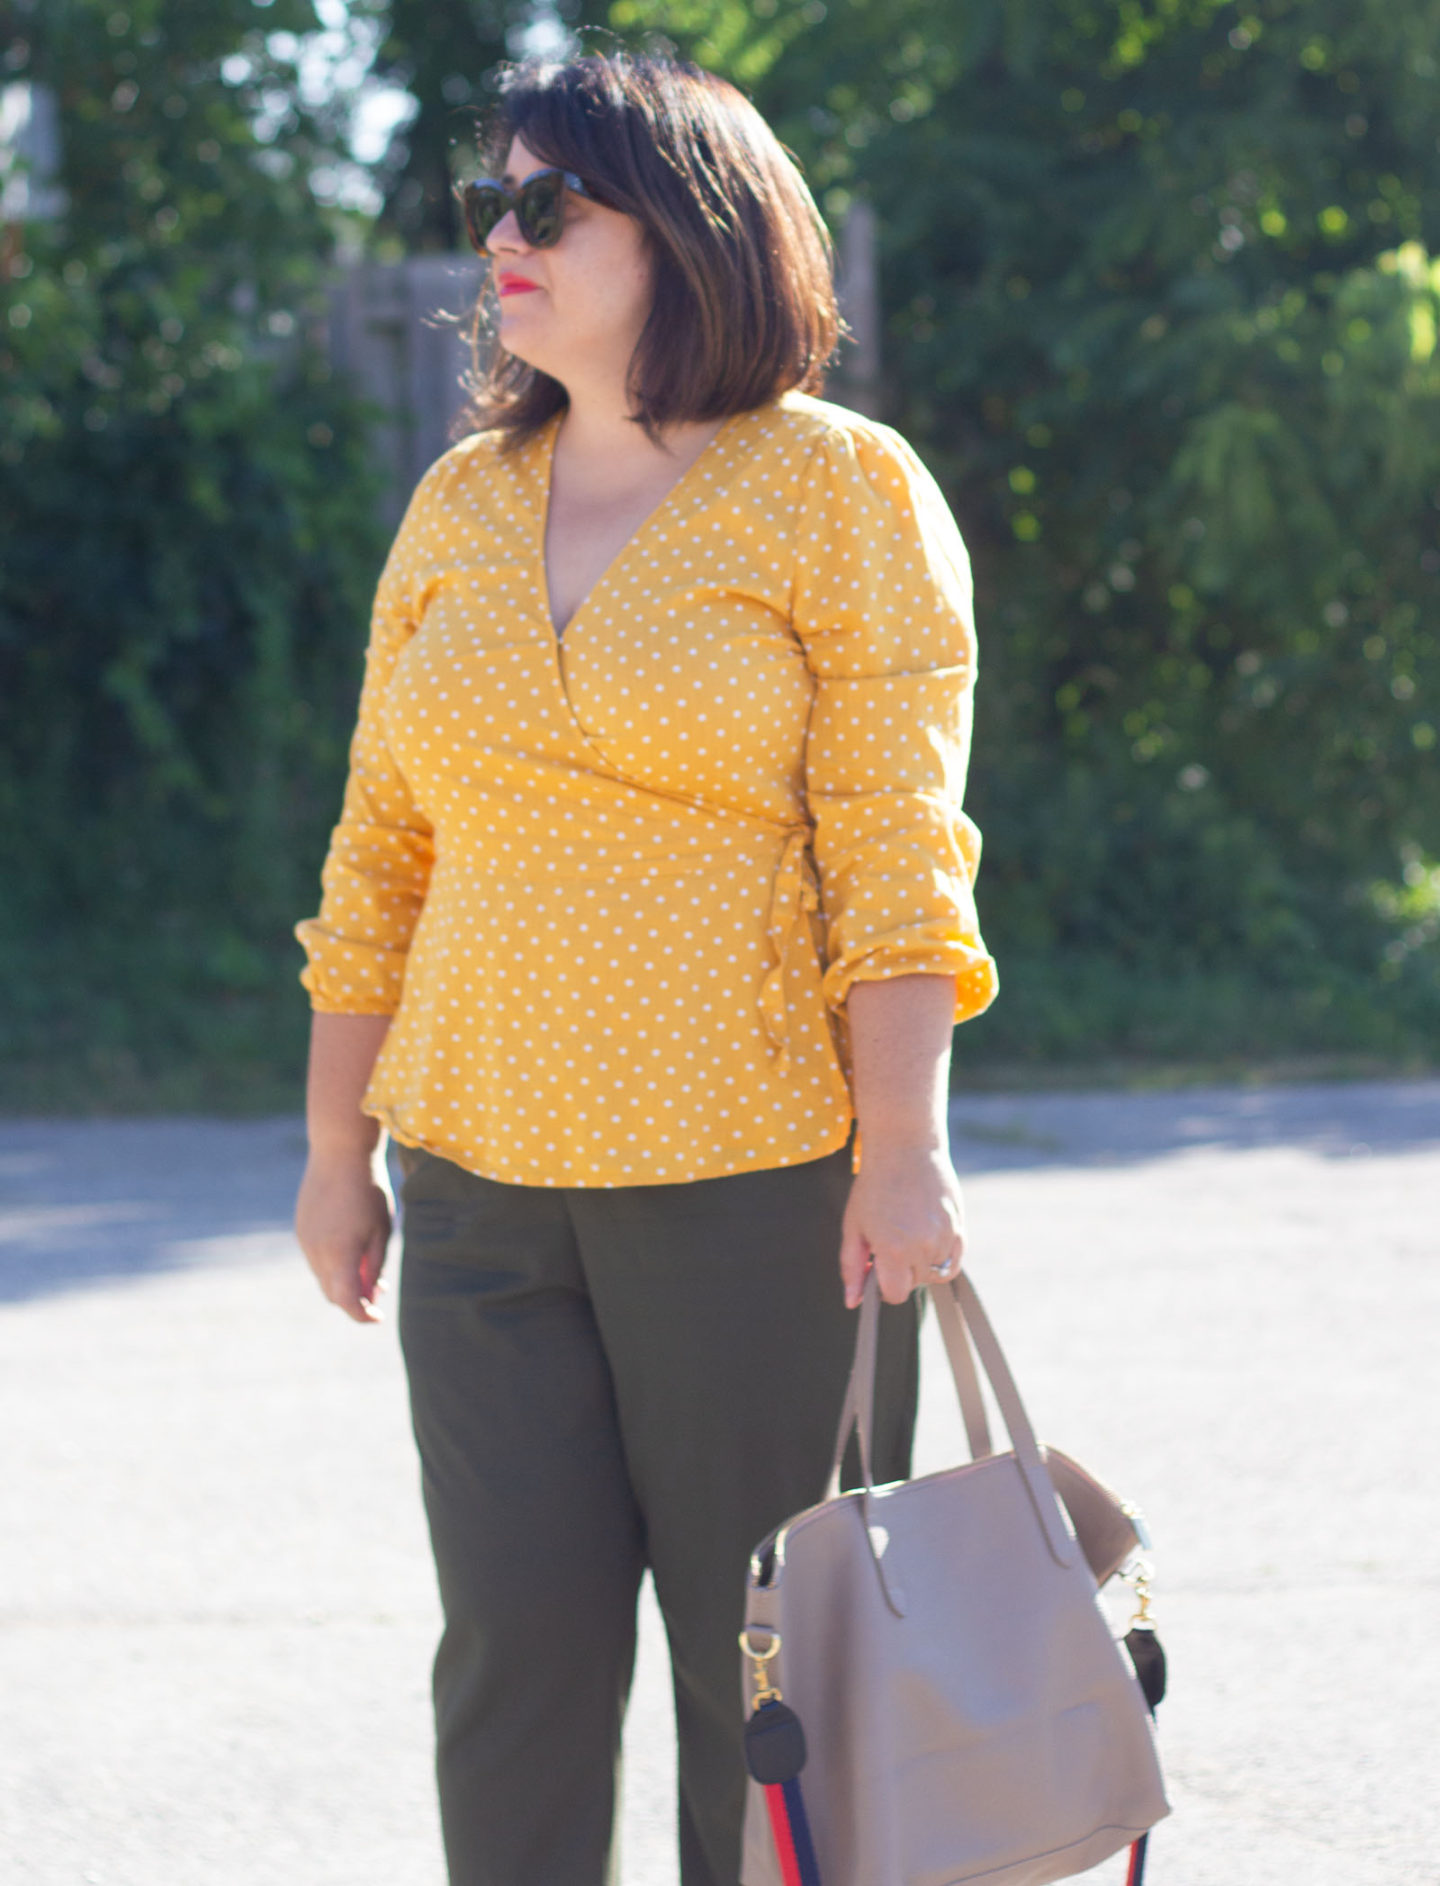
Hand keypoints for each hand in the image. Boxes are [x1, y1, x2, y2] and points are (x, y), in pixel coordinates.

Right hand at [295, 1147, 392, 1323]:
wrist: (339, 1152)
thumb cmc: (369, 1189)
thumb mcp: (382, 1229)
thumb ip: (375, 1265)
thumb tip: (371, 1294)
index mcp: (339, 1252)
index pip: (347, 1300)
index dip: (362, 1315)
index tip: (378, 1318)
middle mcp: (316, 1251)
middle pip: (333, 1293)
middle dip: (355, 1299)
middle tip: (378, 1293)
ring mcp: (305, 1240)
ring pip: (323, 1277)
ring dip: (343, 1281)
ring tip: (368, 1268)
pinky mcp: (301, 1229)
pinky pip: (316, 1259)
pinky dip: (332, 1264)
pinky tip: (350, 1248)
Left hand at [839, 1142, 965, 1308]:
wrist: (904, 1149)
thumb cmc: (873, 1188)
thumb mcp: (853, 1227)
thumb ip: (852, 1268)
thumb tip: (852, 1303)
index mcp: (893, 1249)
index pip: (895, 1295)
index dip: (883, 1285)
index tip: (878, 1267)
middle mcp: (922, 1246)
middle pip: (914, 1284)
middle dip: (901, 1271)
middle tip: (891, 1240)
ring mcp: (944, 1237)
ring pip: (935, 1273)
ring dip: (921, 1262)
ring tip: (908, 1231)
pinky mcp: (959, 1227)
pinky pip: (953, 1261)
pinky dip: (942, 1257)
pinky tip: (927, 1235)